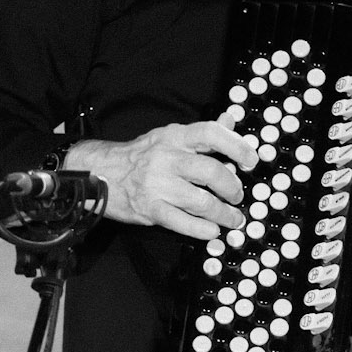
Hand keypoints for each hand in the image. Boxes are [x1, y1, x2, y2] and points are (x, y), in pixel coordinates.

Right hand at [64, 120, 258, 239]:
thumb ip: (202, 133)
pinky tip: (212, 230)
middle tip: (238, 196)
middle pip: (211, 172)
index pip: (211, 134)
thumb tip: (230, 120)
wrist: (99, 172)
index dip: (237, 147)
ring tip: (232, 219)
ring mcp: (157, 184)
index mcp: (174, 137)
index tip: (251, 161)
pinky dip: (203, 229)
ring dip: (224, 214)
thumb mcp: (169, 137)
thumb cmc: (140, 156)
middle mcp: (166, 158)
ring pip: (201, 201)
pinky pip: (182, 222)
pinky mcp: (150, 208)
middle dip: (233, 188)